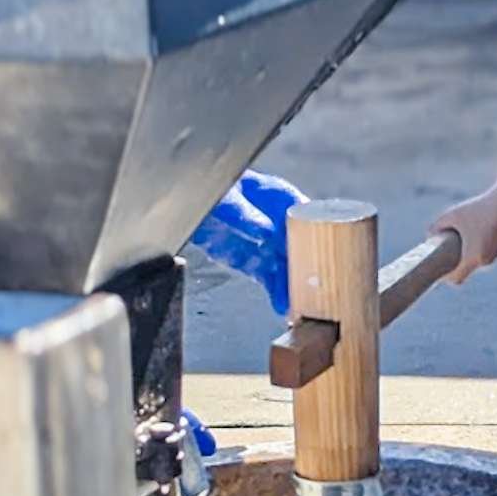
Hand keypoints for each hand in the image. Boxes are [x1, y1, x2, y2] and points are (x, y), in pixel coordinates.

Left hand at [189, 170, 307, 315]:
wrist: (179, 206)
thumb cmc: (203, 189)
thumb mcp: (224, 200)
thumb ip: (244, 215)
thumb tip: (265, 231)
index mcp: (273, 194)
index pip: (303, 212)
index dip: (313, 231)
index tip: (317, 251)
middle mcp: (275, 219)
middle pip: (298, 243)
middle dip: (305, 265)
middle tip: (312, 286)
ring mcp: (264, 241)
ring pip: (286, 265)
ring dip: (292, 284)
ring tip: (297, 303)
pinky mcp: (251, 260)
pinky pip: (268, 277)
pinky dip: (276, 291)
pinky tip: (283, 306)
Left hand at [432, 189, 496, 283]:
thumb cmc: (478, 208)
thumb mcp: (452, 215)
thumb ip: (437, 226)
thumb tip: (428, 237)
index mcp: (474, 256)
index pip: (456, 279)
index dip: (445, 277)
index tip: (436, 268)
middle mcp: (484, 260)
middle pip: (463, 271)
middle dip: (452, 264)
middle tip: (440, 252)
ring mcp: (492, 256)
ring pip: (472, 263)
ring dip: (463, 257)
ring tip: (454, 243)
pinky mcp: (496, 250)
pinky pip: (480, 257)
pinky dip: (472, 252)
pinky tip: (467, 240)